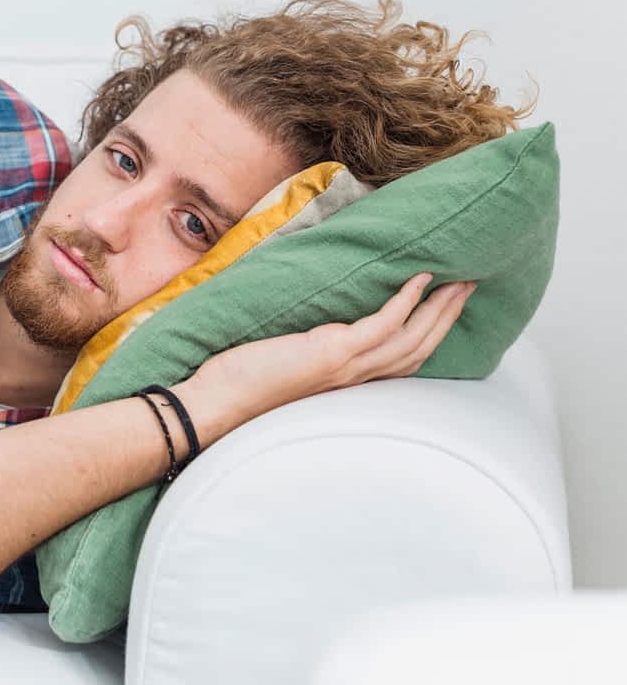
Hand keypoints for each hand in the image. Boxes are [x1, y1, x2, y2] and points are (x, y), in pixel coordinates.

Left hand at [183, 273, 476, 433]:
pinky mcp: (332, 355)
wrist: (215, 407)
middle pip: (419, 347)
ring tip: (460, 278)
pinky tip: (419, 277)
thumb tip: (312, 326)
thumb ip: (308, 351)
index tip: (447, 306)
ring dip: (440, 306)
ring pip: (411, 336)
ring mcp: (346, 368)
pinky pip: (382, 325)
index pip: (402, 360)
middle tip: (470, 283)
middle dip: (448, 316)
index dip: (430, 333)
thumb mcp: (283, 364)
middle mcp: (354, 379)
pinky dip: (406, 300)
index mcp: (346, 383)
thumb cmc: (239, 385)